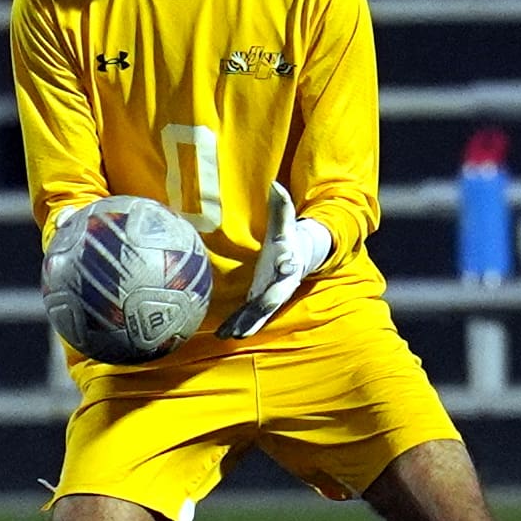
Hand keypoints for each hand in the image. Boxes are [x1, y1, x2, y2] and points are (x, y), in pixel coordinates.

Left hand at [217, 181, 330, 338]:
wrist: (299, 256)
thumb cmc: (289, 239)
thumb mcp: (286, 223)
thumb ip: (281, 206)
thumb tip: (275, 184)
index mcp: (288, 266)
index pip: (286, 271)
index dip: (284, 274)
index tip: (281, 276)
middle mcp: (280, 285)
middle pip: (271, 301)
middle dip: (259, 313)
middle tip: (247, 325)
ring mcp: (269, 296)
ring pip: (258, 314)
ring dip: (245, 325)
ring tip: (230, 336)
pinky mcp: (259, 301)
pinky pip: (248, 315)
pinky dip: (236, 325)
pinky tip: (222, 335)